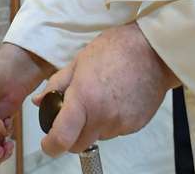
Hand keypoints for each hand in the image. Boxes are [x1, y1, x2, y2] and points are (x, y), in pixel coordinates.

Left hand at [35, 23, 178, 156]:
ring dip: (93, 125)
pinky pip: (115, 130)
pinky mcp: (136, 125)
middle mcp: (103, 117)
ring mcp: (121, 123)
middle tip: (73, 115)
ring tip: (100, 98)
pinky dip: (110, 121)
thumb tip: (40, 100)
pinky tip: (115, 99)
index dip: (50, 145)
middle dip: (71, 135)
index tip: (48, 143)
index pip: (62, 138)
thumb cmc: (116, 49)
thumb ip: (57, 84)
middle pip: (79, 145)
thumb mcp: (79, 61)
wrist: (153, 51)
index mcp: (84, 99)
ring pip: (98, 137)